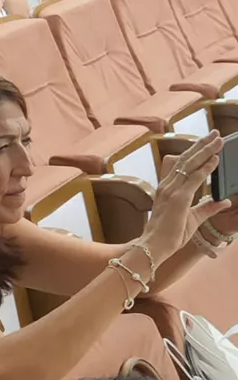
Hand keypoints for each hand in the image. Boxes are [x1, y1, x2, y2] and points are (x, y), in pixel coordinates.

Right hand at [143, 131, 226, 266]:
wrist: (155, 245)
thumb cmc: (170, 234)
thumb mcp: (194, 219)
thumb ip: (208, 208)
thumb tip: (225, 201)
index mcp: (168, 188)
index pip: (182, 164)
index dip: (195, 152)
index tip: (207, 142)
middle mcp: (167, 185)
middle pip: (186, 159)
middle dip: (202, 145)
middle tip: (215, 134)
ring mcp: (171, 190)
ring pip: (189, 164)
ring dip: (205, 151)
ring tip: (218, 141)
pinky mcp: (178, 198)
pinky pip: (193, 178)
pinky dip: (205, 168)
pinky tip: (215, 160)